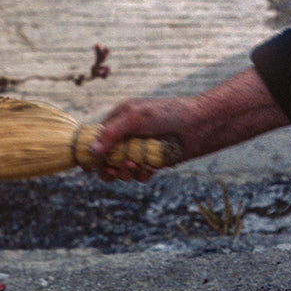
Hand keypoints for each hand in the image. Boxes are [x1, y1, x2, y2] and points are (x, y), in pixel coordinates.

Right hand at [86, 68, 290, 181]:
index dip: (91, 153)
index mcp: (121, 119)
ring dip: (126, 172)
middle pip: (107, 158)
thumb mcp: (135, 117)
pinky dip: (142, 175)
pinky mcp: (154, 161)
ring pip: (123, 169)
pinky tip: (149, 170)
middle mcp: (129, 135)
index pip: (98, 138)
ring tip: (136, 166)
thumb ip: (111, 133)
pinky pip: (140, 175)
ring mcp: (142, 149)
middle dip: (108, 167)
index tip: (88, 166)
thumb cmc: (169, 114)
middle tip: (114, 170)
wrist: (201, 125)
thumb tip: (91, 151)